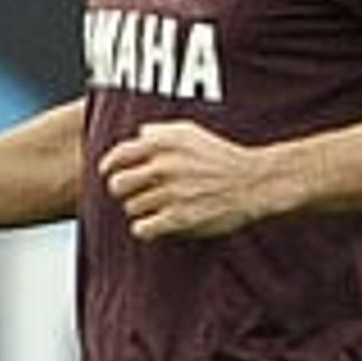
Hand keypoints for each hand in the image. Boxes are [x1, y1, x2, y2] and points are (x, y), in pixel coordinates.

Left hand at [100, 120, 274, 239]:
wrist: (253, 182)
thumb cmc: (220, 157)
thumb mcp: (191, 133)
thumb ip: (161, 131)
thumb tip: (138, 134)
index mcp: (163, 143)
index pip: (118, 156)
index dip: (108, 167)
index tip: (109, 174)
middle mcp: (164, 166)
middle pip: (117, 185)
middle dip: (122, 191)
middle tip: (135, 194)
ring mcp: (171, 193)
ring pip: (130, 208)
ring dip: (139, 210)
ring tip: (156, 207)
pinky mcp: (179, 218)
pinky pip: (142, 229)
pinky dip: (146, 228)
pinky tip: (157, 223)